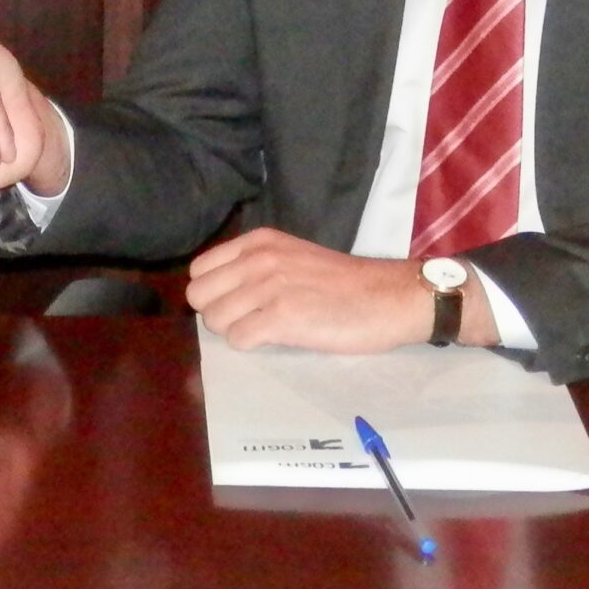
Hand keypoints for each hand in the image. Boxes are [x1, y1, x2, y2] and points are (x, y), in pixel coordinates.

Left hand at [185, 229, 497, 352]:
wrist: (389, 296)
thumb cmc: (344, 283)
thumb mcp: (293, 257)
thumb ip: (256, 267)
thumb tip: (218, 294)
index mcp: (259, 242)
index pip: (199, 270)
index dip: (213, 294)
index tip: (236, 305)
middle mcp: (259, 259)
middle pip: (199, 296)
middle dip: (218, 315)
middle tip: (249, 322)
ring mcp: (269, 287)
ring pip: (215, 320)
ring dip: (235, 332)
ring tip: (267, 331)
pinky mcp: (282, 318)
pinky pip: (238, 339)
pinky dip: (252, 346)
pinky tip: (278, 339)